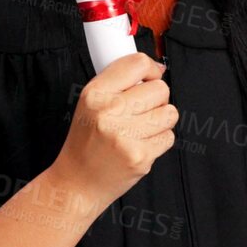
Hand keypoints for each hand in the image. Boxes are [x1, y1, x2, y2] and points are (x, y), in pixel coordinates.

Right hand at [49, 52, 178, 208]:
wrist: (77, 182)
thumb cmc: (87, 142)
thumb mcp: (90, 104)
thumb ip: (119, 82)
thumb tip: (157, 68)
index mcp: (94, 94)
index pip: (136, 64)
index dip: (150, 69)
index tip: (150, 77)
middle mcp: (108, 112)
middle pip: (160, 89)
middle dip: (156, 98)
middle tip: (140, 111)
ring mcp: (125, 136)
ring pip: (169, 113)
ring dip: (160, 120)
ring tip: (140, 128)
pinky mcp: (139, 156)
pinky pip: (168, 137)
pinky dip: (158, 141)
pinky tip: (139, 145)